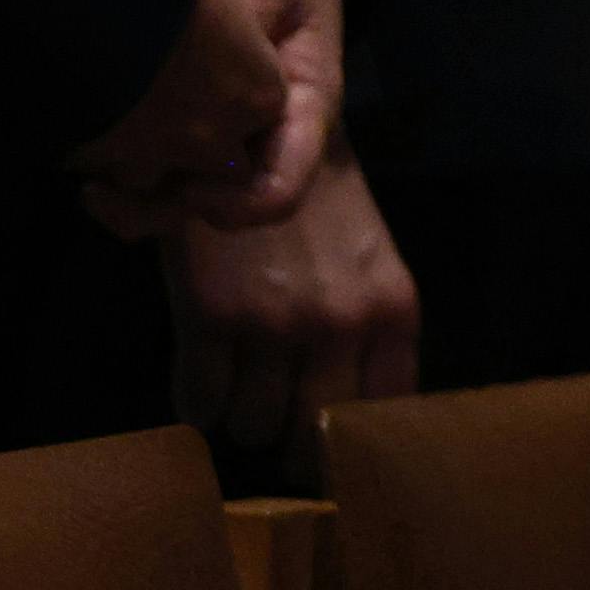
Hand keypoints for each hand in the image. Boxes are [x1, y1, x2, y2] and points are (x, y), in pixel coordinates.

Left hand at [75, 0, 341, 234]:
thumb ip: (246, 18)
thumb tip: (206, 50)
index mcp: (302, 111)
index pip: (278, 189)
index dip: (233, 202)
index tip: (186, 184)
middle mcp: (267, 143)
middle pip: (223, 213)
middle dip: (165, 211)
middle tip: (105, 189)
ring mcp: (230, 145)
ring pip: (184, 208)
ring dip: (136, 209)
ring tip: (91, 186)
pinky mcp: (196, 139)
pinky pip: (163, 185)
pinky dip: (126, 188)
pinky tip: (89, 168)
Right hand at [167, 139, 416, 453]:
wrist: (261, 135)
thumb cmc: (322, 208)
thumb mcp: (371, 266)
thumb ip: (371, 336)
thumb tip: (359, 425)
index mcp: (393, 310)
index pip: (384, 414)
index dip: (354, 445)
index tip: (332, 455)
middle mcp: (340, 322)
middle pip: (312, 436)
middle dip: (291, 441)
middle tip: (275, 423)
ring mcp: (274, 322)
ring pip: (252, 427)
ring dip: (240, 417)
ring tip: (239, 382)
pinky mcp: (211, 316)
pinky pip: (199, 404)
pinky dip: (196, 402)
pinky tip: (204, 373)